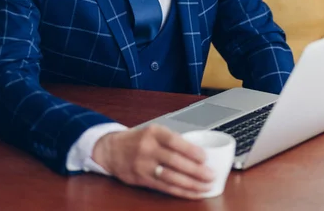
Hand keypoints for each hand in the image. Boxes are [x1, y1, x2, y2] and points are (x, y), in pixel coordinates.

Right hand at [92, 124, 214, 198]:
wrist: (112, 150)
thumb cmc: (138, 139)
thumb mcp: (153, 132)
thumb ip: (171, 140)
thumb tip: (197, 152)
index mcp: (153, 132)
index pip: (174, 141)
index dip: (190, 150)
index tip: (205, 157)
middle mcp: (148, 148)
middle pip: (174, 161)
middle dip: (195, 170)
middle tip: (211, 175)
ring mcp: (144, 165)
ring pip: (171, 177)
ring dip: (191, 184)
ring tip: (206, 187)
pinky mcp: (142, 179)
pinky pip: (165, 187)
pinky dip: (181, 191)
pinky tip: (192, 193)